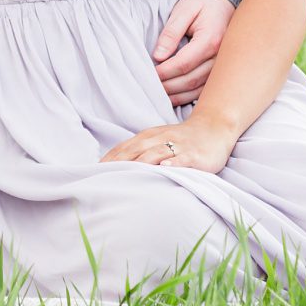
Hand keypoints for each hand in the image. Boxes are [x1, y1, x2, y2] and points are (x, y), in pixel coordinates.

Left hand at [101, 119, 236, 174]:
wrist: (213, 128)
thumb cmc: (180, 139)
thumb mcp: (157, 141)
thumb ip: (138, 152)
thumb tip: (114, 166)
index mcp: (147, 137)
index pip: (123, 148)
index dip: (109, 160)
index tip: (93, 172)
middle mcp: (159, 139)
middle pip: (134, 151)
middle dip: (118, 163)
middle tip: (103, 177)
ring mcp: (177, 146)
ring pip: (155, 154)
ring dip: (140, 164)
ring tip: (126, 175)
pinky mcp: (194, 155)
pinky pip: (182, 158)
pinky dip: (173, 162)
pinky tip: (166, 168)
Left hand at [152, 0, 233, 107]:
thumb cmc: (202, 2)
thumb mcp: (183, 10)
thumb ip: (171, 32)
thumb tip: (158, 56)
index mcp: (211, 40)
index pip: (184, 63)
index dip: (165, 71)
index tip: (151, 73)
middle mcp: (221, 56)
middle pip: (191, 79)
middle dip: (169, 86)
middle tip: (151, 87)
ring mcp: (224, 65)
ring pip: (199, 88)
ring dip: (178, 95)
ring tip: (160, 95)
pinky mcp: (222, 69)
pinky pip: (206, 88)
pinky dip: (189, 95)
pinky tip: (175, 96)